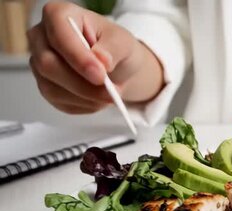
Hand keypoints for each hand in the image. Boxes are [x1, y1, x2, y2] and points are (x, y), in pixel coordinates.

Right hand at [27, 1, 163, 113]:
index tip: (100, 74)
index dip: (78, 58)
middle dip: (83, 85)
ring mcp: (40, 63)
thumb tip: (101, 59)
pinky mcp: (46, 85)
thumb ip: (113, 48)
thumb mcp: (123, 42)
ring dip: (86, 98)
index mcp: (58, 15)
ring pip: (52, 88)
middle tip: (111, 93)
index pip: (59, 36)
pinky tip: (98, 100)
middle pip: (48, 65)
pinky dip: (84, 105)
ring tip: (110, 97)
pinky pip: (59, 102)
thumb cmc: (115, 47)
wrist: (117, 66)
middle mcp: (41, 37)